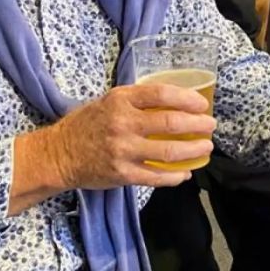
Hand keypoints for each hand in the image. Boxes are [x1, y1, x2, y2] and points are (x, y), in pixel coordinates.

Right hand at [48, 83, 215, 190]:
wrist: (59, 154)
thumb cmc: (87, 124)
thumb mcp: (109, 101)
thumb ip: (137, 100)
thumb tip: (175, 100)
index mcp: (120, 100)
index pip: (162, 94)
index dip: (187, 98)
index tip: (202, 104)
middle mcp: (122, 123)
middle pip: (171, 123)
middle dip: (198, 125)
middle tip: (210, 126)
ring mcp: (122, 151)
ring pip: (169, 152)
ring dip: (193, 151)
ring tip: (205, 148)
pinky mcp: (122, 174)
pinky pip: (156, 177)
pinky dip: (175, 176)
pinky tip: (185, 173)